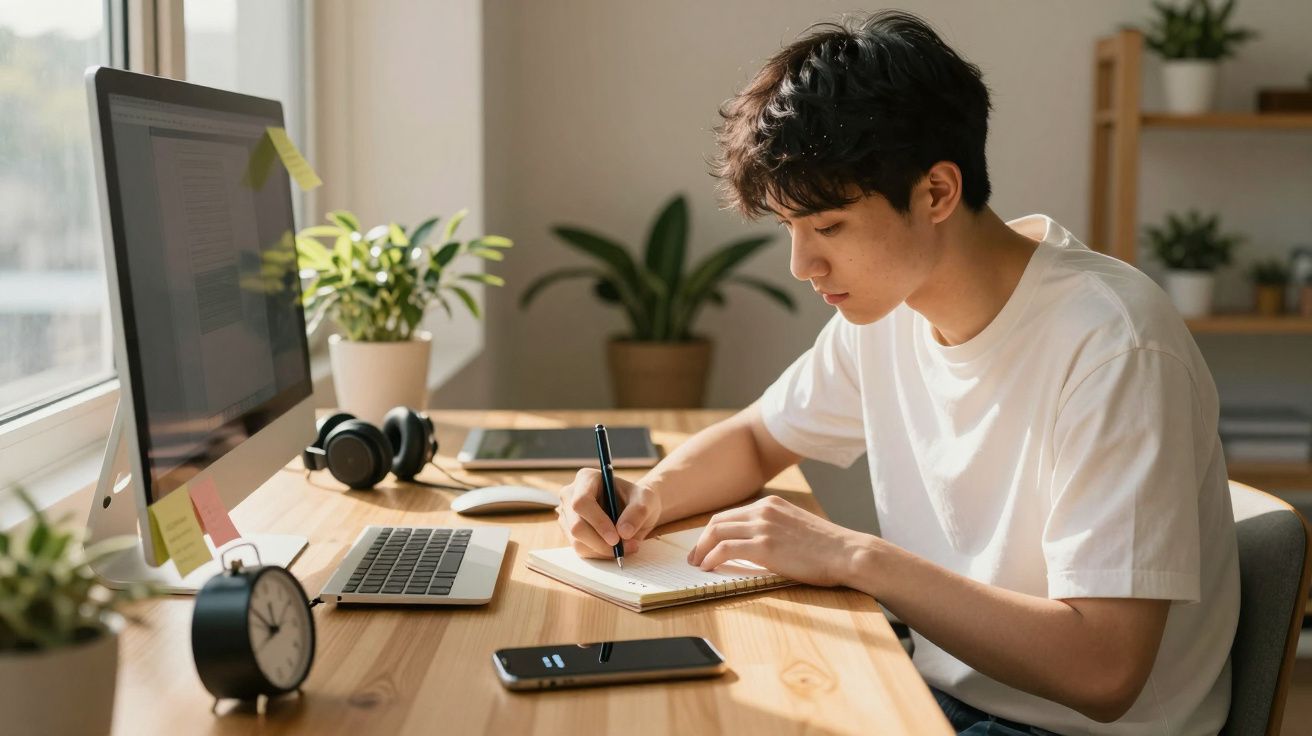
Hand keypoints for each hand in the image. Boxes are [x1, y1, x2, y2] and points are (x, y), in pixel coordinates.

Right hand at [556, 468, 661, 558]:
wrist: (636, 510)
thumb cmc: (639, 500)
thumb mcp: (646, 501)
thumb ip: (637, 512)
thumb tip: (623, 532)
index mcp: (586, 478)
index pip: (582, 502)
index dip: (597, 522)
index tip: (616, 538)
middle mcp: (571, 495)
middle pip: (576, 526)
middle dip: (601, 542)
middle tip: (624, 549)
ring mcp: (568, 515)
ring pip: (578, 541)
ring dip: (603, 550)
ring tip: (627, 548)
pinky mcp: (570, 532)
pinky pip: (581, 549)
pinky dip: (600, 554)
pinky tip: (616, 549)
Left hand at [686, 495, 866, 586]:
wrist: (847, 553)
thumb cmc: (827, 548)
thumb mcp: (796, 527)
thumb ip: (774, 529)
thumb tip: (753, 546)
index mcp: (771, 504)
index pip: (731, 515)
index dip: (713, 530)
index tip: (706, 544)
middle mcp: (763, 510)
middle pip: (718, 521)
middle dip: (702, 539)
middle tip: (695, 556)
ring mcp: (763, 527)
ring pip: (717, 533)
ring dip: (702, 549)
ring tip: (698, 564)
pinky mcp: (764, 546)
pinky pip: (725, 549)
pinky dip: (711, 558)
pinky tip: (709, 567)